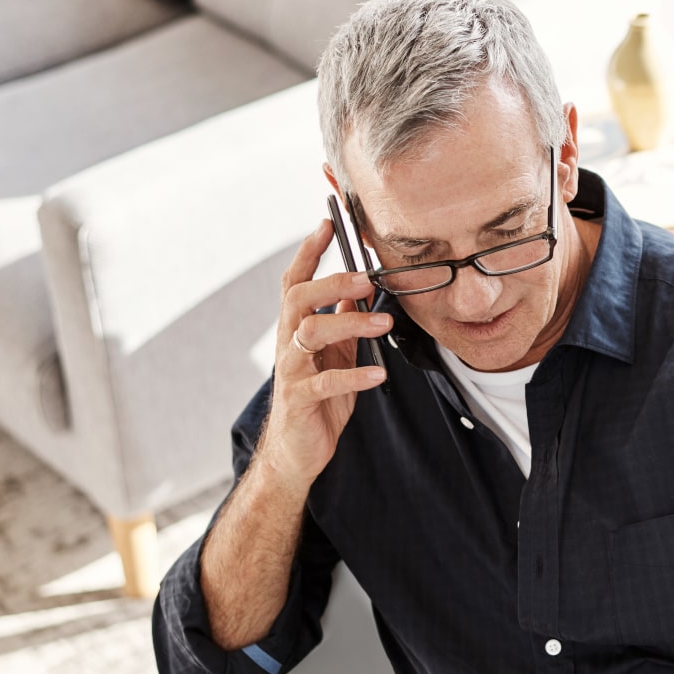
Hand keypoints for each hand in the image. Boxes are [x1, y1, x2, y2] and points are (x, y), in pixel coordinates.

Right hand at [256, 218, 393, 489]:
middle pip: (298, 298)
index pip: (296, 280)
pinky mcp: (300, 399)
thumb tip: (362, 286)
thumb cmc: (318, 400)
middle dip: (332, 281)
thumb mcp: (336, 354)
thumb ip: (344, 321)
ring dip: (350, 323)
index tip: (329, 222)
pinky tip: (378, 374)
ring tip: (384, 322)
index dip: (310, 250)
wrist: (297, 451)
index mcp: (296, 328)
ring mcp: (291, 371)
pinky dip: (353, 376)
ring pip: (310, 332)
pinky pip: (324, 382)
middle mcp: (288, 343)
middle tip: (368, 277)